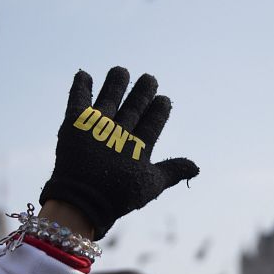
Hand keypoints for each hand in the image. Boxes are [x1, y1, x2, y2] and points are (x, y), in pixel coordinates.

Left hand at [40, 66, 198, 239]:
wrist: (81, 202)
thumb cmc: (118, 197)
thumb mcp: (150, 184)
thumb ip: (173, 171)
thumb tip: (197, 166)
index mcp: (139, 145)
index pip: (153, 121)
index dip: (159, 109)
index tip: (163, 99)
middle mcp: (120, 131)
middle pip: (134, 105)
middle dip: (143, 90)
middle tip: (149, 78)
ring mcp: (98, 125)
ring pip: (110, 96)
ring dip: (116, 82)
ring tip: (120, 71)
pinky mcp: (76, 123)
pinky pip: (79, 98)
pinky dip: (81, 86)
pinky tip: (84, 74)